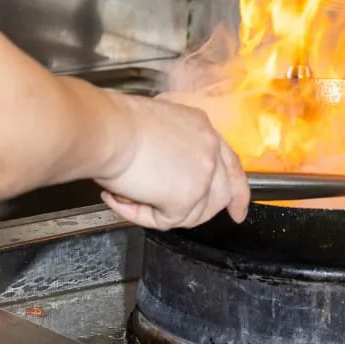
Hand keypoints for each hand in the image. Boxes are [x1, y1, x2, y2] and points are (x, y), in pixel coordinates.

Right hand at [98, 94, 249, 230]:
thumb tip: (165, 172)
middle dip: (209, 212)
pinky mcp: (186, 197)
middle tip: (183, 216)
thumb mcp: (157, 124)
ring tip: (132, 195)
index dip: (235, 188)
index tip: (237, 208)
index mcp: (202, 127)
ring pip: (194, 213)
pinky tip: (121, 198)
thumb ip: (172, 147)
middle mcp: (209, 148)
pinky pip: (165, 221)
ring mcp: (202, 174)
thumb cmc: (116, 122)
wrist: (107, 129)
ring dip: (163, 212)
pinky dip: (140, 215)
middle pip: (223, 192)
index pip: (229, 162)